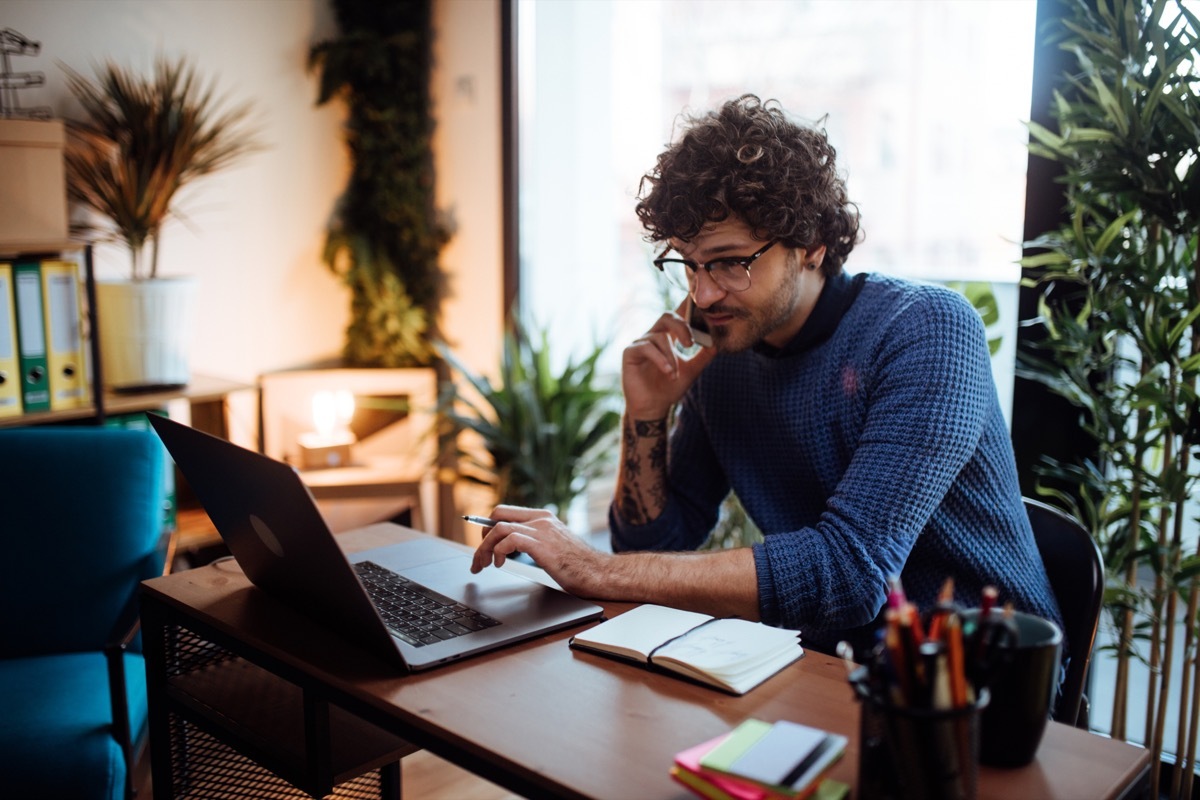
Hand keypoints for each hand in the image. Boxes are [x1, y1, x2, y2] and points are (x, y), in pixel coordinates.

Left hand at [470, 505, 607, 596]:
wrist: (601, 573)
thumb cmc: (580, 566)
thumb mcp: (554, 547)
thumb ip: (536, 541)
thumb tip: (512, 548)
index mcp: (544, 518)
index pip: (506, 511)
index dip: (488, 526)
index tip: (482, 543)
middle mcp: (541, 519)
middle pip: (498, 515)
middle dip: (482, 536)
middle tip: (479, 557)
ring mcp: (542, 530)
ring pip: (499, 528)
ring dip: (485, 547)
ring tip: (484, 564)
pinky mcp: (542, 545)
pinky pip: (509, 539)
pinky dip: (498, 551)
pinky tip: (500, 563)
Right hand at [621, 302, 716, 420]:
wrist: (653, 407)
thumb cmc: (670, 388)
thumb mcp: (692, 370)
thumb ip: (704, 356)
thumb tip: (719, 342)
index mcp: (668, 336)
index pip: (678, 315)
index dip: (686, 304)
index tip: (697, 297)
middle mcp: (653, 336)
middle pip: (667, 317)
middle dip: (682, 327)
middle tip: (691, 344)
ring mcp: (641, 343)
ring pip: (659, 336)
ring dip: (671, 356)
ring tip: (675, 374)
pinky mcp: (630, 352)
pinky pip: (647, 348)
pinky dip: (661, 359)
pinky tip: (668, 372)